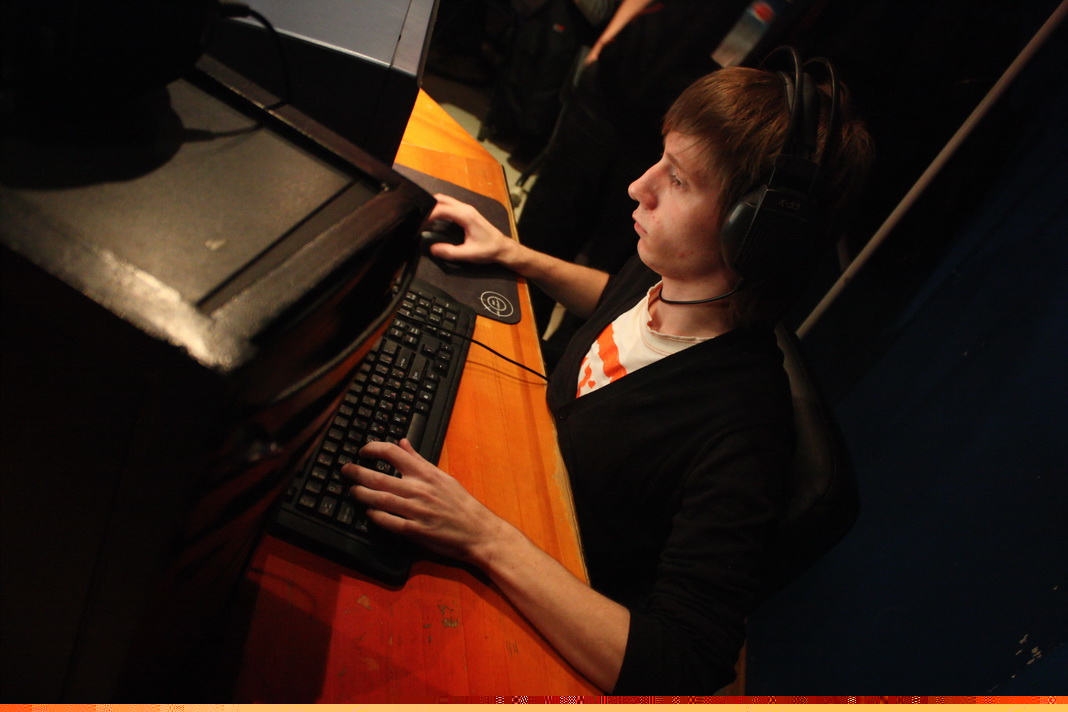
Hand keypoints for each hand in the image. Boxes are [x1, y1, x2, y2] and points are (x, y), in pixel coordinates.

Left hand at [342, 439, 507, 561]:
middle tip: (345, 470)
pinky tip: (368, 512)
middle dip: (358, 472)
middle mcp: (419, 489)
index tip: (363, 451)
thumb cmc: (460, 503)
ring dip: (362, 494)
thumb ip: (419, 460)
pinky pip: (390, 522)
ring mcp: (416, 511)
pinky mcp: (416, 530)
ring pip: (381, 500)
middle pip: (380, 477)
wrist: (477, 530)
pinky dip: (376, 516)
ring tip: (352, 491)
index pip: (394, 453)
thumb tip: (402, 443)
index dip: (374, 449)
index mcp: (425, 474)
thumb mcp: (441, 476)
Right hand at [425, 194, 517, 265]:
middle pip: (442, 199)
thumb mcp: (468, 254)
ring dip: (433, 206)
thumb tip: (433, 249)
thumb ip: (450, 252)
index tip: (418, 223)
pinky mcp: (466, 212)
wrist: (502, 248)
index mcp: (466, 215)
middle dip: (428, 206)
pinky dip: (439, 208)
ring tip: (422, 217)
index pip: (441, 209)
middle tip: (417, 217)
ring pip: (445, 200)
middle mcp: (465, 208)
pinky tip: (433, 218)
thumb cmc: (488, 250)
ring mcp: (466, 209)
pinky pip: (449, 205)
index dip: (428, 214)